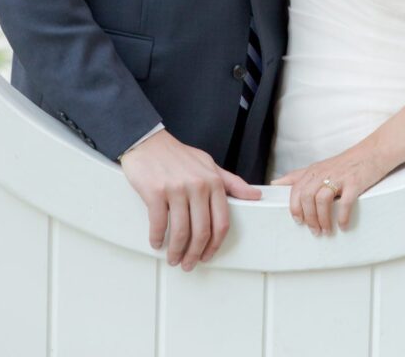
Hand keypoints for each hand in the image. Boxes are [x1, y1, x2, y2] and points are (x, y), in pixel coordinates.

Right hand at [120, 130, 260, 270]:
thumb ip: (231, 183)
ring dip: (176, 251)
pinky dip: (157, 239)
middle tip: (188, 263)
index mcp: (214, 181)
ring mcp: (176, 189)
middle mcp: (198, 185)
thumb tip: (255, 195)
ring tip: (173, 258)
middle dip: (195, 254)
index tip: (208, 255)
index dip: (215, 245)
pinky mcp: (155, 191)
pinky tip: (157, 242)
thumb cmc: (179, 156)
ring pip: (180, 232)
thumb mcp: (209, 165)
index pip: (221, 223)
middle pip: (201, 232)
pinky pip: (159, 224)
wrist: (148, 141)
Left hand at [271, 142, 386, 234]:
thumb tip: (275, 183)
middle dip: (309, 218)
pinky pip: (344, 202)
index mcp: (314, 171)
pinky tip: (343, 225)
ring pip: (322, 200)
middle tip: (315, 231)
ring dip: (323, 219)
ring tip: (327, 231)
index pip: (296, 190)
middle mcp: (324, 173)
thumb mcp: (319, 167)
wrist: (373, 152)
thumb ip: (298, 175)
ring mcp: (339, 177)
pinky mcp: (354, 183)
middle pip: (307, 197)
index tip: (298, 221)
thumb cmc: (345, 163)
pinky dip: (342, 217)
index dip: (294, 208)